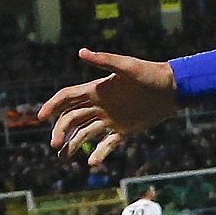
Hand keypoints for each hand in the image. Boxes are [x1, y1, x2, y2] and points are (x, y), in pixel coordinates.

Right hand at [38, 49, 179, 165]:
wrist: (174, 88)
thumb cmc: (151, 73)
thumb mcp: (128, 66)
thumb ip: (105, 60)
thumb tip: (81, 51)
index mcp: (97, 90)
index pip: (67, 98)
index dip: (52, 105)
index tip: (41, 117)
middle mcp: (100, 105)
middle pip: (72, 118)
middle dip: (60, 131)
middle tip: (56, 145)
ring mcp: (111, 118)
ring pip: (85, 133)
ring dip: (73, 144)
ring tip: (64, 157)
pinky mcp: (125, 129)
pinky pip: (107, 144)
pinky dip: (99, 154)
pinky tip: (91, 163)